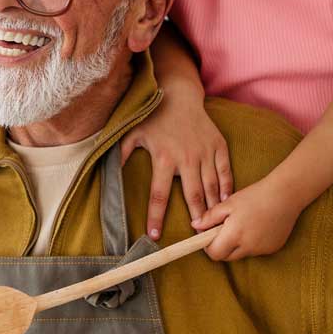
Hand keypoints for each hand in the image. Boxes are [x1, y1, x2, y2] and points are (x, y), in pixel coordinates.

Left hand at [121, 91, 231, 239]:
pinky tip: (226, 204)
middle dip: (195, 218)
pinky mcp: (218, 146)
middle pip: (192, 195)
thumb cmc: (153, 116)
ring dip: (213, 208)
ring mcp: (205, 152)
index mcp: (163, 157)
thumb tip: (105, 172)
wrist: (178, 94)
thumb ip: (120, 154)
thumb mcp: (132, 132)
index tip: (154, 235)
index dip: (156, 217)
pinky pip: (225, 172)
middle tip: (196, 238)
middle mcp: (186, 157)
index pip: (158, 194)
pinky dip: (227, 189)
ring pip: (211, 187)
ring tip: (212, 228)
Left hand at [195, 177, 301, 260]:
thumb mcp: (229, 203)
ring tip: (243, 224)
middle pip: (227, 256)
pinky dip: (252, 243)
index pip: (214, 254)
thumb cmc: (255, 196)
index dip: (208, 247)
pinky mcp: (273, 248)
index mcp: (235, 235)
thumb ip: (210, 217)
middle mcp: (249, 247)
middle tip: (224, 229)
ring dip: (237, 244)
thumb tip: (195, 226)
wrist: (286, 195)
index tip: (208, 236)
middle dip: (222, 246)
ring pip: (242, 253)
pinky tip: (257, 227)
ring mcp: (262, 250)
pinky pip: (256, 251)